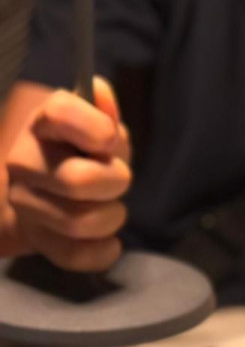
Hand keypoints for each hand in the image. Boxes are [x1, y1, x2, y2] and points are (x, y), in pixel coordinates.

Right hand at [5, 78, 130, 270]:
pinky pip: (77, 255)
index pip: (60, 112)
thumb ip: (102, 112)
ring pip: (80, 221)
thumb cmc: (83, 155)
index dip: (96, 128)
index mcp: (42, 125)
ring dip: (113, 216)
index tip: (108, 140)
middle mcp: (24, 161)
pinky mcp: (36, 240)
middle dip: (116, 181)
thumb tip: (100, 91)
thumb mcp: (99, 128)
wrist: (48, 197)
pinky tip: (109, 240)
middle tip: (117, 179)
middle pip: (78, 180)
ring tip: (111, 208)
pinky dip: (104, 250)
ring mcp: (24, 203)